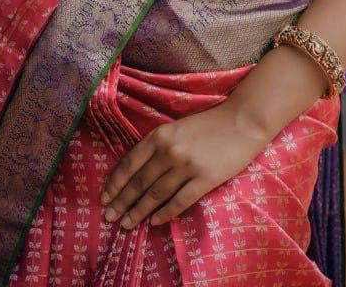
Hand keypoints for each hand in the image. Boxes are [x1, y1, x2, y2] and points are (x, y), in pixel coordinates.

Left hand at [99, 102, 269, 229]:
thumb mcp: (176, 128)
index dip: (116, 183)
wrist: (241, 121)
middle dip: (122, 201)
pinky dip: (166, 214)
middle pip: (140, 181)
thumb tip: (137, 171)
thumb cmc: (207, 124)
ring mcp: (187, 166)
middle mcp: (169, 150)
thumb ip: (157, 145)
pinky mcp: (206, 179)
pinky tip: (155, 222)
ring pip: (156, 194)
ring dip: (139, 211)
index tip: (104, 197)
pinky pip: (181, 200)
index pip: (130, 163)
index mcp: (159, 135)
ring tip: (127, 224)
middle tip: (109, 217)